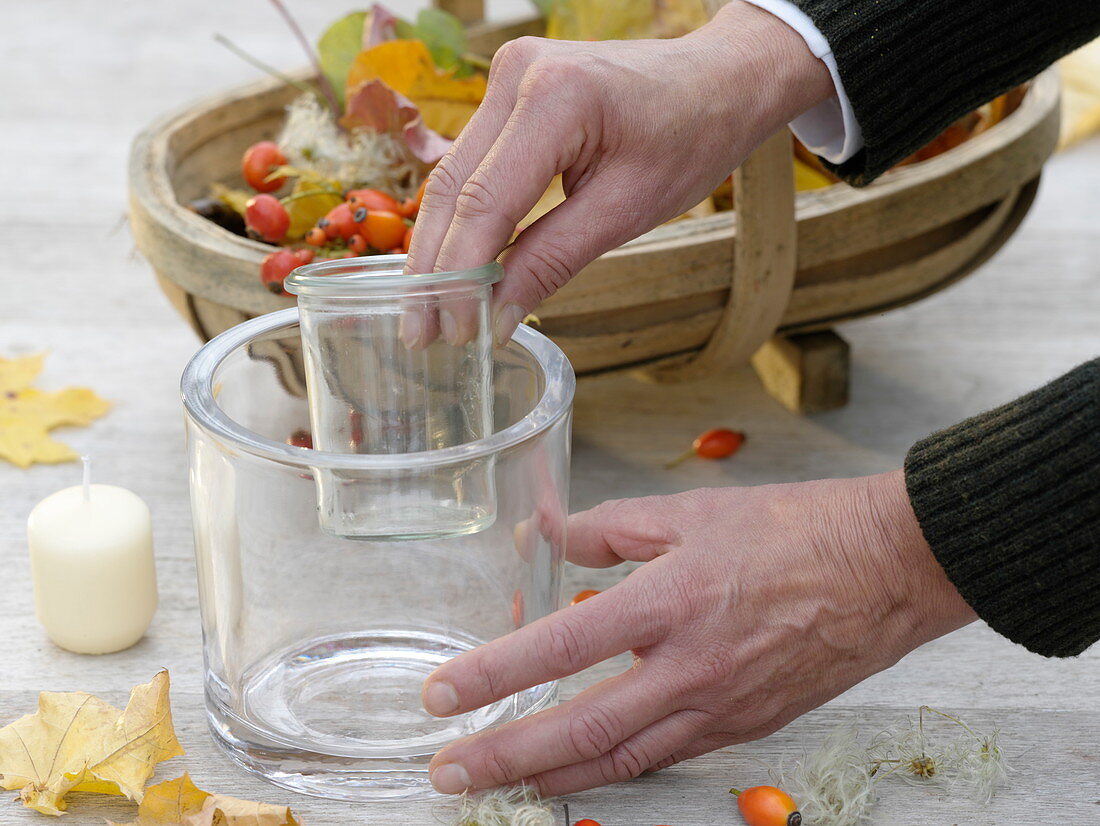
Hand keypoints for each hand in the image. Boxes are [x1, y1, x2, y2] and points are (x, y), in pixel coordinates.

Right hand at [405, 1, 833, 345]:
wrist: (719, 80)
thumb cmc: (691, 137)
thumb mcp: (627, 210)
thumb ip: (553, 259)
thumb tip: (496, 316)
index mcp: (554, 98)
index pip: (483, 202)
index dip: (461, 276)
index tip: (455, 331)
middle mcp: (516, 75)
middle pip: (451, 188)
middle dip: (434, 269)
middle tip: (422, 334)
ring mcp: (507, 75)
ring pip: (452, 177)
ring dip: (440, 247)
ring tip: (430, 312)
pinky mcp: (509, 90)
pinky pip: (473, 163)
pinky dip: (463, 218)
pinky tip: (453, 265)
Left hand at [420, 471, 975, 795]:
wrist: (883, 569)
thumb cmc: (792, 531)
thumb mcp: (689, 512)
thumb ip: (608, 529)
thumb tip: (550, 534)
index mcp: (671, 600)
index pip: (561, 645)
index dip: (493, 673)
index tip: (442, 695)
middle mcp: (690, 666)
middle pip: (581, 728)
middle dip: (506, 756)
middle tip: (449, 771)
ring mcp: (719, 706)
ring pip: (620, 758)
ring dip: (552, 776)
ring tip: (500, 784)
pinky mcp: (744, 726)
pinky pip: (665, 755)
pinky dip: (614, 767)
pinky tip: (581, 767)